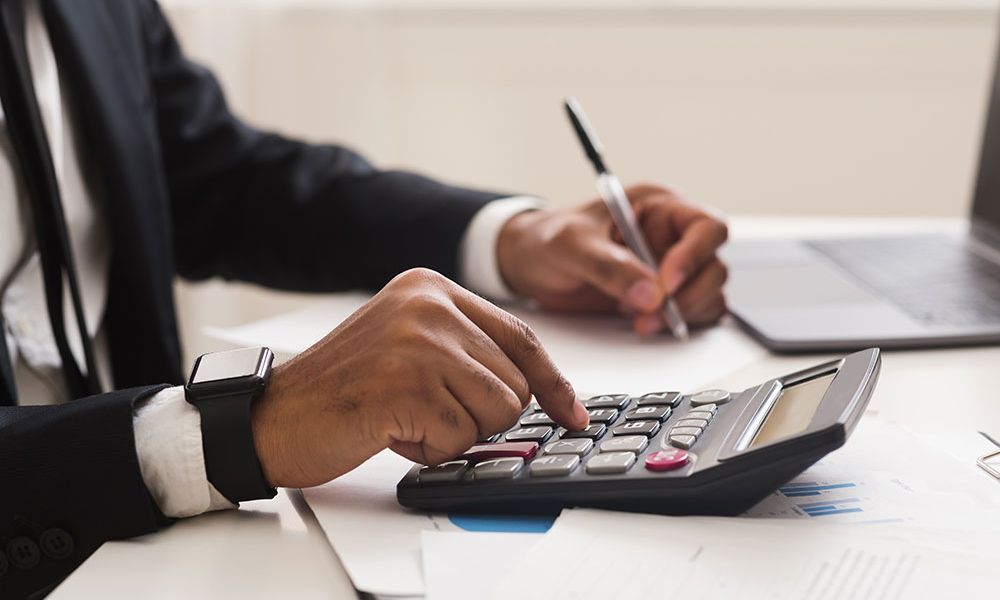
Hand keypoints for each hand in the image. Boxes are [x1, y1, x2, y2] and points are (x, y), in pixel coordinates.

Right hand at [250, 268, 588, 487]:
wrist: (274, 415)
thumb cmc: (344, 389)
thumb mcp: (409, 344)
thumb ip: (466, 350)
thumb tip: (537, 388)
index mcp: (432, 287)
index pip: (521, 336)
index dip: (553, 381)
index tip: (571, 412)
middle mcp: (430, 304)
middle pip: (515, 382)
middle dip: (480, 414)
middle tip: (424, 410)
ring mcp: (420, 340)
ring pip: (498, 411)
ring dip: (456, 431)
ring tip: (405, 416)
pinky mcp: (408, 383)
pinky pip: (461, 437)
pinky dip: (430, 449)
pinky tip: (390, 429)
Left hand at [497, 183, 728, 335]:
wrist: (528, 265)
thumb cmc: (547, 239)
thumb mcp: (570, 244)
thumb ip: (608, 265)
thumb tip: (650, 293)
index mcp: (658, 207)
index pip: (706, 226)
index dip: (695, 255)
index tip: (666, 282)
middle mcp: (671, 236)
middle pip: (713, 265)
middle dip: (689, 294)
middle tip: (651, 312)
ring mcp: (670, 269)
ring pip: (708, 293)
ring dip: (683, 313)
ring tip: (641, 321)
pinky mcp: (662, 298)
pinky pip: (691, 313)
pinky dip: (676, 325)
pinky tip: (642, 324)